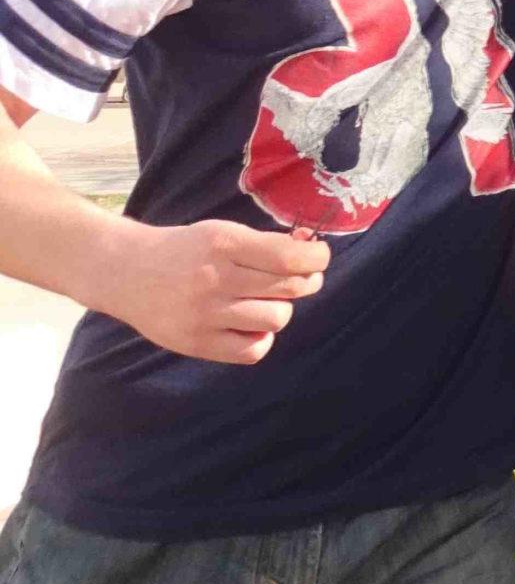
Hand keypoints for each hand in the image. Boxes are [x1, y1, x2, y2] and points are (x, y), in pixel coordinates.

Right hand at [98, 220, 330, 365]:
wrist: (126, 272)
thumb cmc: (185, 250)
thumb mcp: (222, 233)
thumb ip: (266, 244)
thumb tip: (312, 251)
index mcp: (224, 244)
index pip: (290, 257)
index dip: (316, 257)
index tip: (319, 256)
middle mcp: (215, 279)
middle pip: (290, 288)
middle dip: (308, 281)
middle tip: (302, 278)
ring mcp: (204, 314)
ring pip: (276, 318)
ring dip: (281, 309)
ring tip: (267, 301)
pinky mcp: (195, 343)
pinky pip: (252, 351)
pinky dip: (261, 338)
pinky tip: (249, 325)